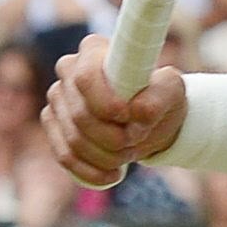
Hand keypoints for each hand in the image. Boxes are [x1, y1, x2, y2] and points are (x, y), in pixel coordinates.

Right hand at [47, 38, 184, 186]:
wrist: (150, 120)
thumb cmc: (160, 98)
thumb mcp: (172, 92)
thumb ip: (160, 96)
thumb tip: (140, 111)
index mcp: (93, 50)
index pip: (85, 77)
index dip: (105, 103)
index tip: (127, 117)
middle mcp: (68, 70)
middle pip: (80, 115)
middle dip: (113, 137)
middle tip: (136, 140)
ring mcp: (57, 99)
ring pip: (74, 140)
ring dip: (106, 156)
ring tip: (129, 154)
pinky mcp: (53, 125)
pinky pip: (64, 156)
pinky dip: (90, 171)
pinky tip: (112, 175)